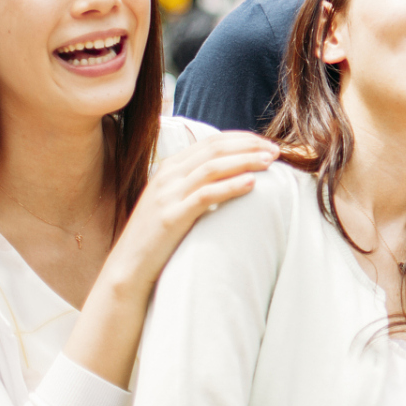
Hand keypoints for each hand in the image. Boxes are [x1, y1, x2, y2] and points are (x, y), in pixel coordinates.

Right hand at [108, 130, 277, 288]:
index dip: (243, 139)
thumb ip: (196, 183)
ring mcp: (167, 195)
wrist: (128, 267)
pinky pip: (205, 195)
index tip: (267, 143)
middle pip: (215, 149)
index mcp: (169, 168)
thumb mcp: (175, 200)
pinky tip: (251, 183)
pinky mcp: (171, 217)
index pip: (212, 141)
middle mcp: (167, 176)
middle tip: (276, 151)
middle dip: (249, 146)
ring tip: (269, 162)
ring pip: (212, 167)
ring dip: (245, 161)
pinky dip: (230, 186)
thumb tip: (234, 172)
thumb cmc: (159, 235)